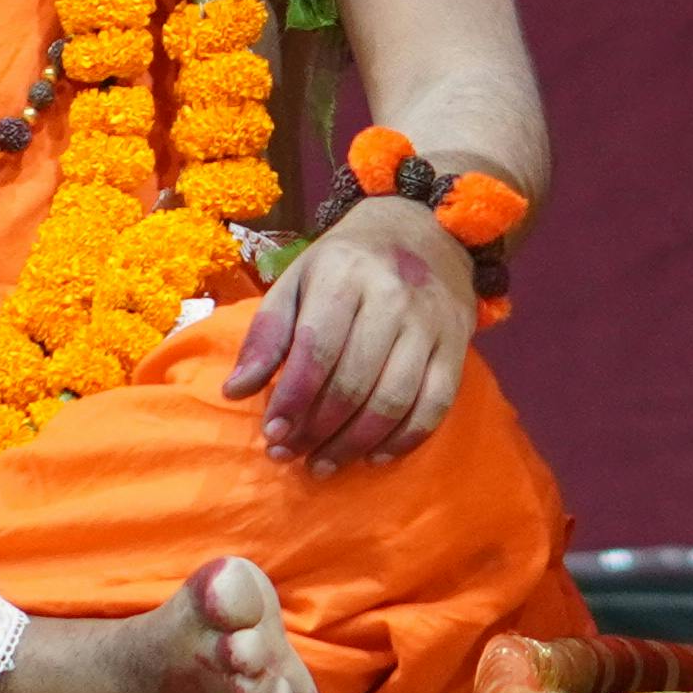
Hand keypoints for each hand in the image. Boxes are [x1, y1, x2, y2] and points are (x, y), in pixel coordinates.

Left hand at [217, 196, 477, 469]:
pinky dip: (403, 440)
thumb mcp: (298, 279)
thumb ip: (267, 334)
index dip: (292, 399)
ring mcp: (429, 323)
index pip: (316, 349)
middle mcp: (392, 296)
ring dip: (354, 444)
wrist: (424, 229)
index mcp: (343, 273)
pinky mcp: (457, 345)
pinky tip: (374, 456)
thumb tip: (235, 392)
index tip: (272, 434)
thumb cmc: (347, 262)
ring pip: (393, 401)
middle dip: (317, 430)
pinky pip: (434, 406)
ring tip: (324, 464)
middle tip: (292, 454)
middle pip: (353, 382)